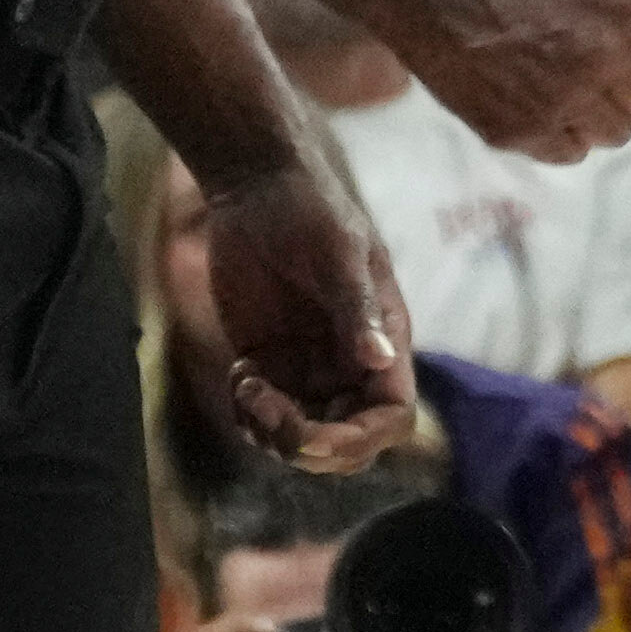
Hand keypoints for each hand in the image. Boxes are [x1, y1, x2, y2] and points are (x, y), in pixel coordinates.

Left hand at [176, 156, 424, 470]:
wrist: (257, 187)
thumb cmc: (308, 210)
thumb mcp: (337, 255)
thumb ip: (357, 308)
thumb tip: (380, 359)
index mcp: (384, 341)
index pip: (391, 418)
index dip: (357, 440)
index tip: (309, 436)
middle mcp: (351, 363)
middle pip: (346, 442)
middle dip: (306, 444)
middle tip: (263, 407)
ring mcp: (309, 366)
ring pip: (303, 435)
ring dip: (272, 432)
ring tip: (248, 385)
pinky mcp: (269, 362)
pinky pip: (265, 417)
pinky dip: (249, 415)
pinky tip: (240, 373)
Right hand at [366, 0, 630, 159]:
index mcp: (629, 5)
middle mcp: (598, 54)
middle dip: (629, 82)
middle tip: (582, 50)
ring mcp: (557, 97)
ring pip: (616, 135)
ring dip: (595, 110)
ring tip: (554, 70)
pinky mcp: (518, 130)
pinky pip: (571, 154)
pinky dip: (557, 131)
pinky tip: (528, 91)